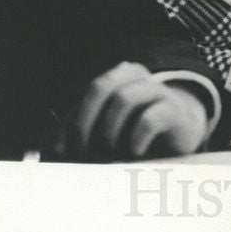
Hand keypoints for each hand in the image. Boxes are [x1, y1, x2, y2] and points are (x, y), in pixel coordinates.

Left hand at [56, 62, 209, 160]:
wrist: (181, 134)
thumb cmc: (136, 134)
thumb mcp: (106, 132)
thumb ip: (82, 134)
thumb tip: (48, 151)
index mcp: (117, 77)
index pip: (85, 93)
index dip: (69, 123)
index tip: (62, 154)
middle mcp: (137, 77)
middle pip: (101, 85)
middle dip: (84, 121)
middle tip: (80, 152)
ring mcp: (158, 91)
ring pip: (124, 98)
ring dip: (109, 130)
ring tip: (110, 152)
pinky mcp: (174, 111)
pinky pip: (149, 117)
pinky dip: (135, 137)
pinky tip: (133, 152)